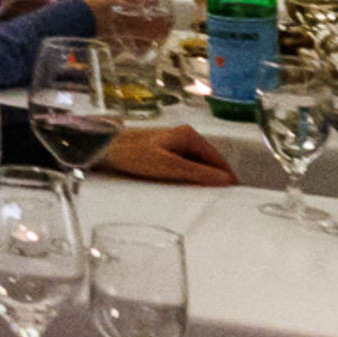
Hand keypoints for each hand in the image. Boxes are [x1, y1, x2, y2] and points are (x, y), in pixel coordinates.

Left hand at [96, 123, 236, 185]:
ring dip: (202, 179)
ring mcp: (173, 143)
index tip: (235, 196)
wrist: (102, 147)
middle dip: (215, 179)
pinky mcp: (163, 151)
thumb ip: (198, 173)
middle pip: (209, 162)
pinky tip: (186, 189)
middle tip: (221, 201)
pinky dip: (189, 177)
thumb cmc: (132, 154)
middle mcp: (184, 136)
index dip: (227, 178)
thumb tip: (227, 180)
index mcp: (189, 136)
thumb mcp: (168, 166)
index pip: (219, 160)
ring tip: (206, 198)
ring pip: (197, 164)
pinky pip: (184, 166)